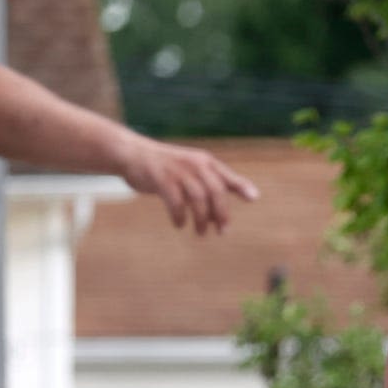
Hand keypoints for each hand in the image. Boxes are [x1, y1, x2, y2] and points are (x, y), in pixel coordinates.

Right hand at [121, 139, 258, 234]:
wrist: (133, 154)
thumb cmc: (166, 168)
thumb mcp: (190, 173)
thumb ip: (207, 192)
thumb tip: (220, 220)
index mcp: (204, 162)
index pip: (226, 176)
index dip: (241, 186)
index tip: (254, 198)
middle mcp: (194, 164)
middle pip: (215, 190)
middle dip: (221, 213)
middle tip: (222, 231)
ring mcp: (178, 171)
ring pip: (198, 198)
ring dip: (202, 219)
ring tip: (201, 232)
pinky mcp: (161, 178)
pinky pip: (176, 201)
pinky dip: (180, 216)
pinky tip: (180, 224)